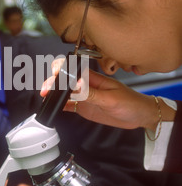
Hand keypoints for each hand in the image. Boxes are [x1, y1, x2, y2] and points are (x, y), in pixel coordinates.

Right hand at [41, 62, 174, 131]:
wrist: (140, 116)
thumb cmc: (131, 103)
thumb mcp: (111, 99)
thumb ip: (92, 94)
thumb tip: (76, 87)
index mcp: (93, 78)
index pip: (72, 69)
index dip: (60, 70)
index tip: (54, 77)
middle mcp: (86, 85)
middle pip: (65, 80)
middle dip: (52, 83)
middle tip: (45, 91)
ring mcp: (84, 96)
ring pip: (64, 92)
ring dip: (54, 94)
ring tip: (45, 98)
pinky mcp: (85, 107)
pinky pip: (69, 105)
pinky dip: (60, 106)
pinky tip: (54, 107)